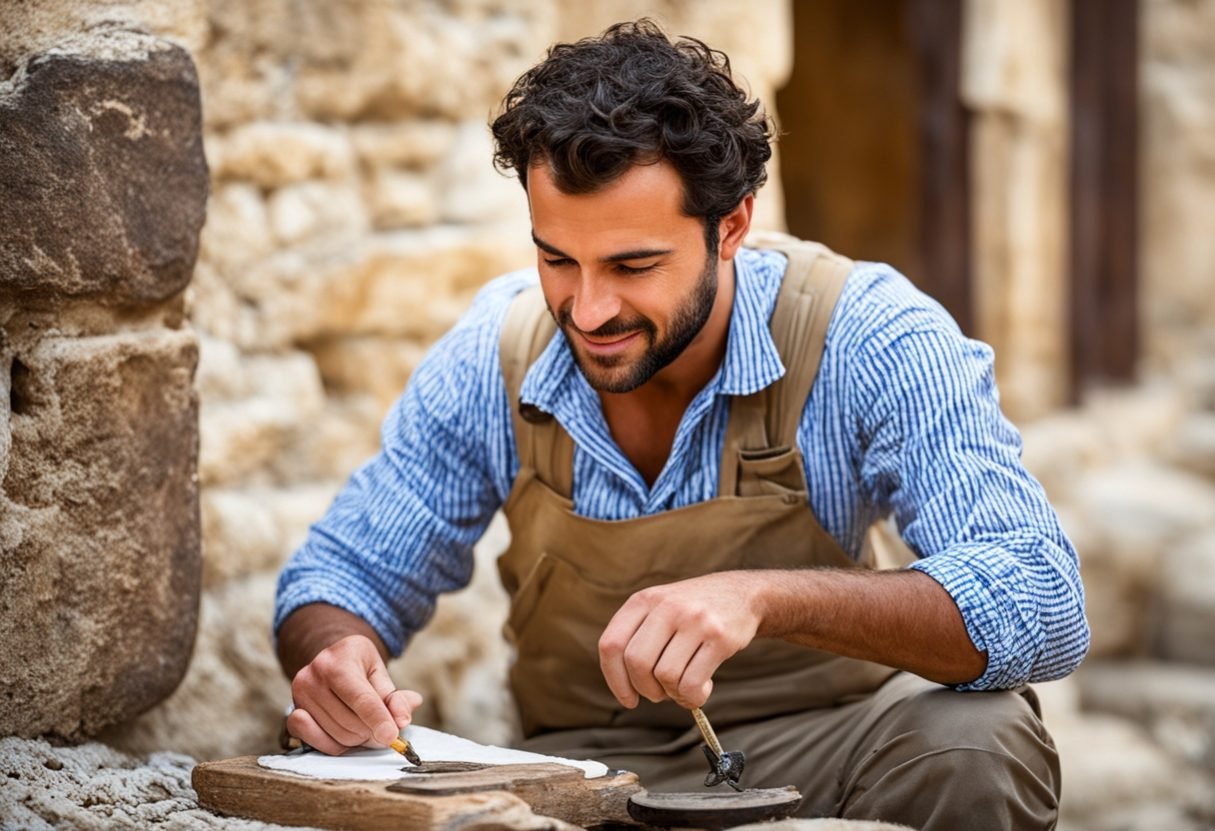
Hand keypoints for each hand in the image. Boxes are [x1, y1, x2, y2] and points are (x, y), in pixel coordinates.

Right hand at [286, 634, 422, 754]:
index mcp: (340, 659)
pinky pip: (316, 742)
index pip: (361, 698)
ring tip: (363, 725)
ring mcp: (299, 695)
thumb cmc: (359, 668)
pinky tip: (345, 734)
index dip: (378, 720)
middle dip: (372, 730)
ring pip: (337, 735)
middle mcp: (314, 675)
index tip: (392, 736)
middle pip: (350, 721)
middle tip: (381, 726)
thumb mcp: (381, 675)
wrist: (331, 662)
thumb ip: (395, 698)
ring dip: (357, 738)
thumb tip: (401, 721)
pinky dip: (335, 745)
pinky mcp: (292, 713)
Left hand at [598, 572, 764, 709]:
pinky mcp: (719, 637)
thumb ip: (638, 636)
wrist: (744, 595)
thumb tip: (623, 685)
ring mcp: (694, 620)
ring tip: (683, 687)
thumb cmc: (694, 611)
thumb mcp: (660, 607)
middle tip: (659, 693)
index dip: (615, 679)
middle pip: (637, 663)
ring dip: (673, 694)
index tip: (628, 699)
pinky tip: (701, 689)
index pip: (611, 645)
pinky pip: (693, 683)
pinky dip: (693, 697)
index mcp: (644, 600)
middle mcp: (667, 607)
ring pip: (666, 676)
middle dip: (646, 689)